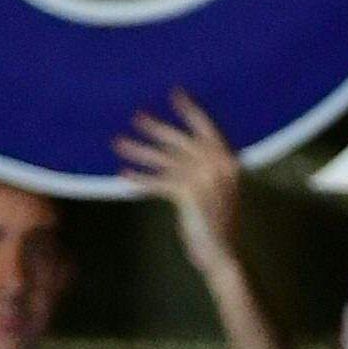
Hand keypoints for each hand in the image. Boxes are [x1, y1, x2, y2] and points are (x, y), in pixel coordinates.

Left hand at [112, 89, 240, 276]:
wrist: (222, 255)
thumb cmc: (216, 227)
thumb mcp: (214, 192)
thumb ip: (200, 172)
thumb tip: (174, 156)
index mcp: (228, 161)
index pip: (207, 128)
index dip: (190, 111)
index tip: (176, 93)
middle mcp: (218, 165)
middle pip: (181, 140)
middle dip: (156, 128)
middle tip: (136, 116)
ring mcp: (205, 177)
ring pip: (164, 160)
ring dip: (139, 151)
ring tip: (118, 143)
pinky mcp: (188, 192)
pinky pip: (158, 182)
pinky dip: (141, 179)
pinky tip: (124, 175)